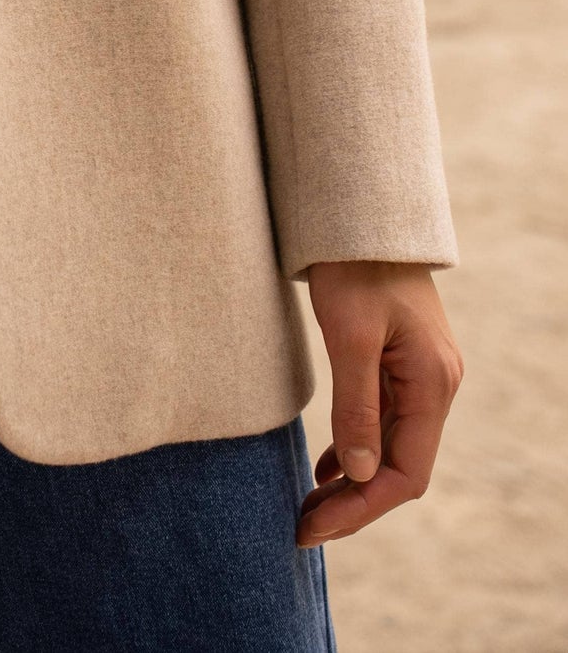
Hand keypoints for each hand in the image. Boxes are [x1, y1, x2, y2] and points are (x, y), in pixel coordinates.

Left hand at [297, 260, 462, 545]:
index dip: (359, 509)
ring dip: (352, 481)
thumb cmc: (353, 265)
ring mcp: (421, 373)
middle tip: (302, 527)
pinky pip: (384, 420)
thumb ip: (355, 405)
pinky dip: (355, 448)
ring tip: (309, 507)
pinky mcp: (400, 360)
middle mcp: (435, 385)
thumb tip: (356, 475)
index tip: (311, 528)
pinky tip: (328, 468)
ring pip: (390, 446)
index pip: (404, 475)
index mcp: (432, 384)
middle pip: (399, 467)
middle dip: (353, 503)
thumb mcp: (348, 334)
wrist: (361, 210)